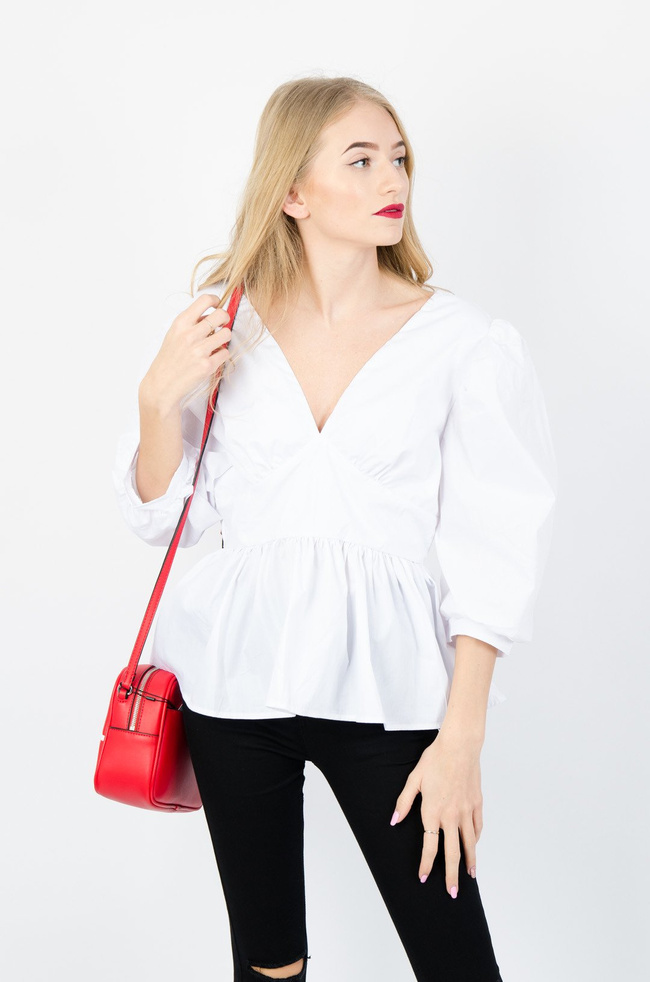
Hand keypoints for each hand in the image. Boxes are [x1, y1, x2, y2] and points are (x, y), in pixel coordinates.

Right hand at [140, 294, 232, 412]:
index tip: (217, 305)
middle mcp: (190, 334)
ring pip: (226, 333)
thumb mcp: (174, 334)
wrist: (162, 384)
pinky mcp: (207, 365)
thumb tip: (210, 314)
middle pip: (221, 315)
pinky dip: (221, 355)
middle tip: (221, 324)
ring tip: (216, 342)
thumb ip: (191, 323)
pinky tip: (212, 357)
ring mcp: (199, 350)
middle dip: (225, 318)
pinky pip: (225, 352)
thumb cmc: (169, 359)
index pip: (204, 300)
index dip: (215, 300)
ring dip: (224, 337)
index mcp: (181, 323)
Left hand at [389, 733, 482, 897]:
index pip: (430, 846)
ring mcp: (467, 810)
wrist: (460, 745)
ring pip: (469, 843)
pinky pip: (477, 827)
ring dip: (469, 862)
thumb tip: (394, 820)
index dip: (427, 864)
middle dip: (452, 875)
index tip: (425, 878)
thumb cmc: (435, 759)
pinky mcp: (477, 803)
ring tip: (469, 877)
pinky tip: (474, 846)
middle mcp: (451, 815)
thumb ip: (404, 802)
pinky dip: (476, 839)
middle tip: (452, 893)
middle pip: (452, 852)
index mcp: (433, 811)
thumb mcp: (414, 779)